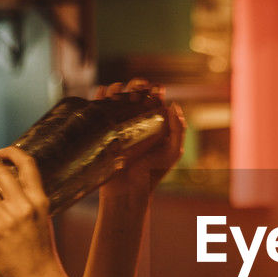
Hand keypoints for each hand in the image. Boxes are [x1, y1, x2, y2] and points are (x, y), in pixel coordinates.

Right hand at [94, 80, 186, 200]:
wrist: (127, 191)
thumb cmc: (152, 174)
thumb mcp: (172, 153)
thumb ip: (178, 130)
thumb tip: (173, 105)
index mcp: (154, 122)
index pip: (154, 97)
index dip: (155, 89)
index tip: (155, 90)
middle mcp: (136, 119)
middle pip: (134, 92)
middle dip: (136, 85)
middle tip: (137, 90)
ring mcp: (118, 123)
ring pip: (116, 96)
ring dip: (118, 89)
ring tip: (120, 94)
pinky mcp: (102, 128)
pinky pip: (99, 106)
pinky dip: (100, 95)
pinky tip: (104, 95)